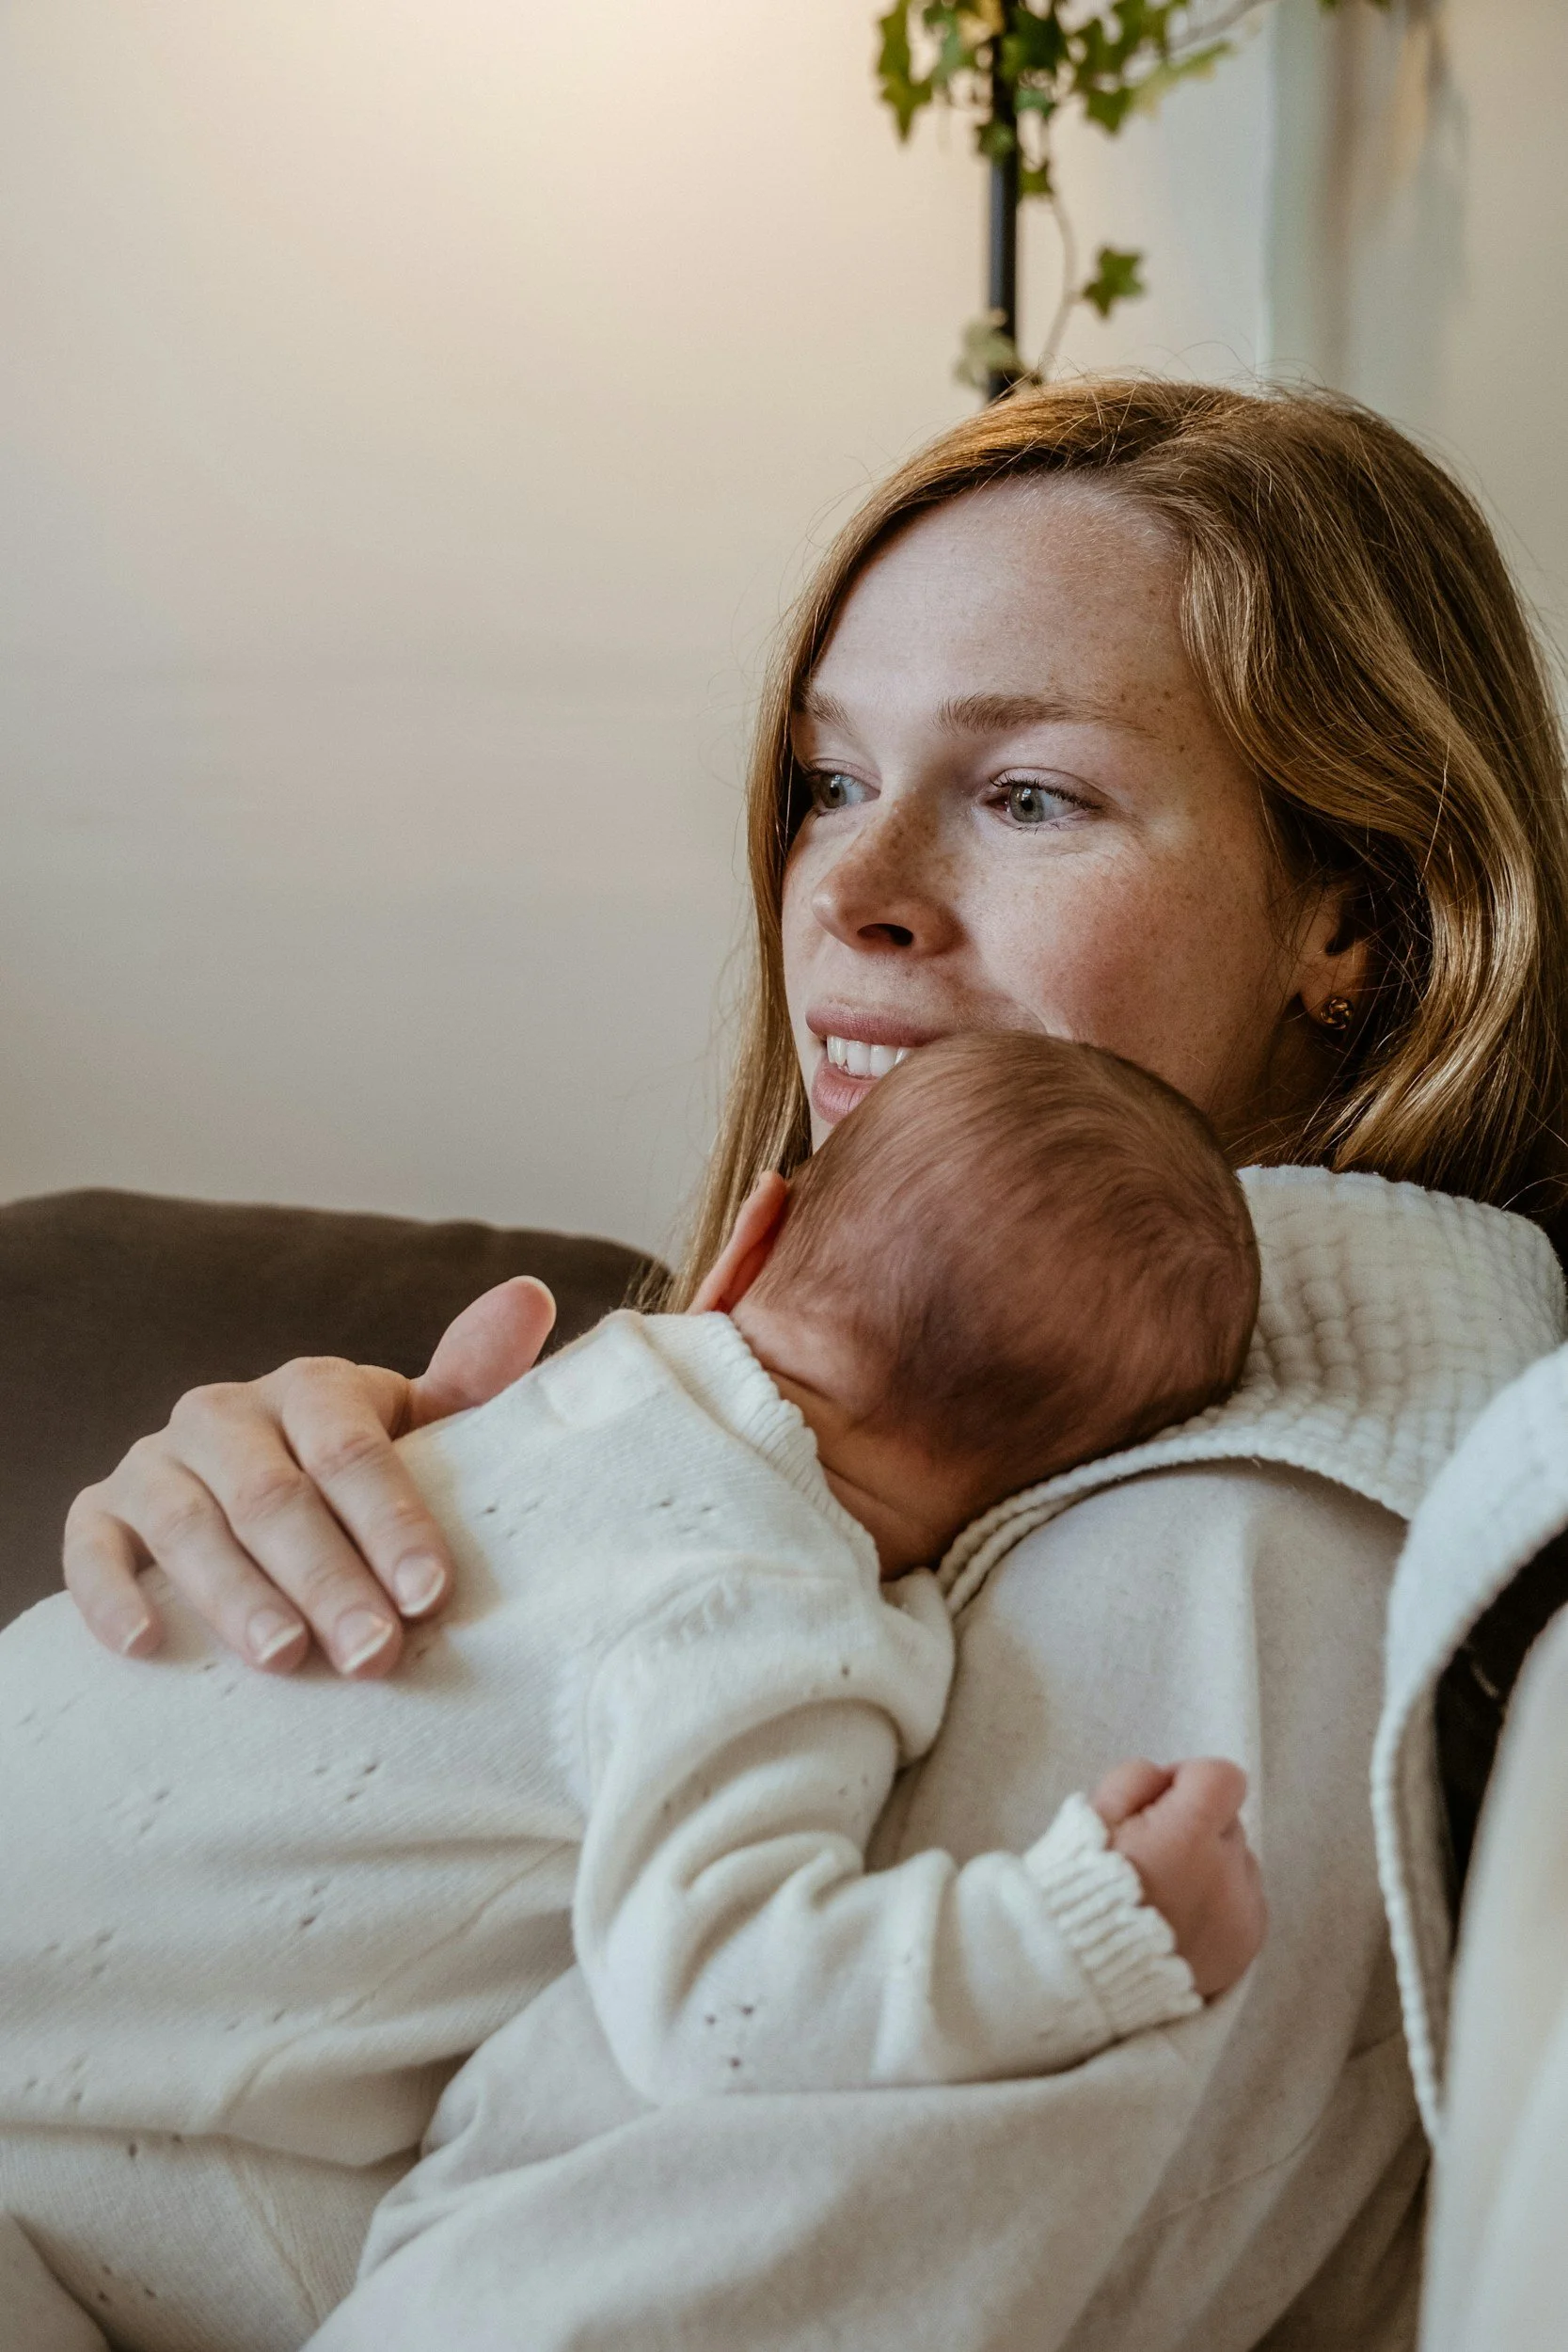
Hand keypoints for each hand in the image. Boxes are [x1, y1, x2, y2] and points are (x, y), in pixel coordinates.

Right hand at [62, 1277, 556, 1677]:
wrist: (249, 1497)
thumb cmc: (356, 1478)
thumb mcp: (416, 1433)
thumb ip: (471, 1382)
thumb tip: (530, 1295)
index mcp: (312, 1387)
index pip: (353, 1451)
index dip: (393, 1522)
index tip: (432, 1594)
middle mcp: (226, 1414)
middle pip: (276, 1498)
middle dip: (329, 1579)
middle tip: (373, 1653)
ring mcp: (156, 1464)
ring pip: (189, 1526)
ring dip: (236, 1595)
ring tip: (285, 1660)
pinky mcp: (101, 1514)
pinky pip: (91, 1549)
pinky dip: (113, 1596)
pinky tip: (147, 1645)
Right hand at [1091, 1756, 1265, 1998]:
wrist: (1080, 1974)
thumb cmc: (1081, 1889)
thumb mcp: (1092, 1815)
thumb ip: (1136, 1779)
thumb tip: (1169, 1780)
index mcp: (1187, 1837)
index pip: (1223, 1778)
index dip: (1187, 1780)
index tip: (1158, 1805)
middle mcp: (1226, 1874)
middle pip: (1228, 1822)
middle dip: (1195, 1829)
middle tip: (1150, 1857)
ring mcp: (1241, 1915)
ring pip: (1239, 1863)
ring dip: (1210, 1868)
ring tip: (1165, 1897)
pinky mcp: (1246, 1947)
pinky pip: (1246, 1903)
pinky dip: (1220, 1905)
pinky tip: (1182, 1922)